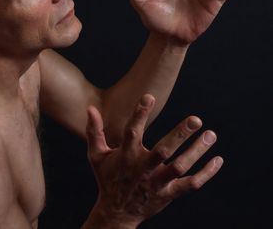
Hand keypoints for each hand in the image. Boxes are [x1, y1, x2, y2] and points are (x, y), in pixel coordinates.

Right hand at [84, 94, 222, 227]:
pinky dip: (206, 174)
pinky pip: (191, 185)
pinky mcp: (168, 194)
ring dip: (197, 152)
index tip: (149, 96)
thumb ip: (94, 131)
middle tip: (196, 119)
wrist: (116, 212)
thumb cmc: (107, 178)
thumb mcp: (95, 155)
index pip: (131, 132)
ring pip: (180, 167)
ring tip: (211, 134)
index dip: (139, 114)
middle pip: (163, 151)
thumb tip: (90, 108)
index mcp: (125, 156)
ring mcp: (157, 183)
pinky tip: (217, 160)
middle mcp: (142, 169)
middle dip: (180, 135)